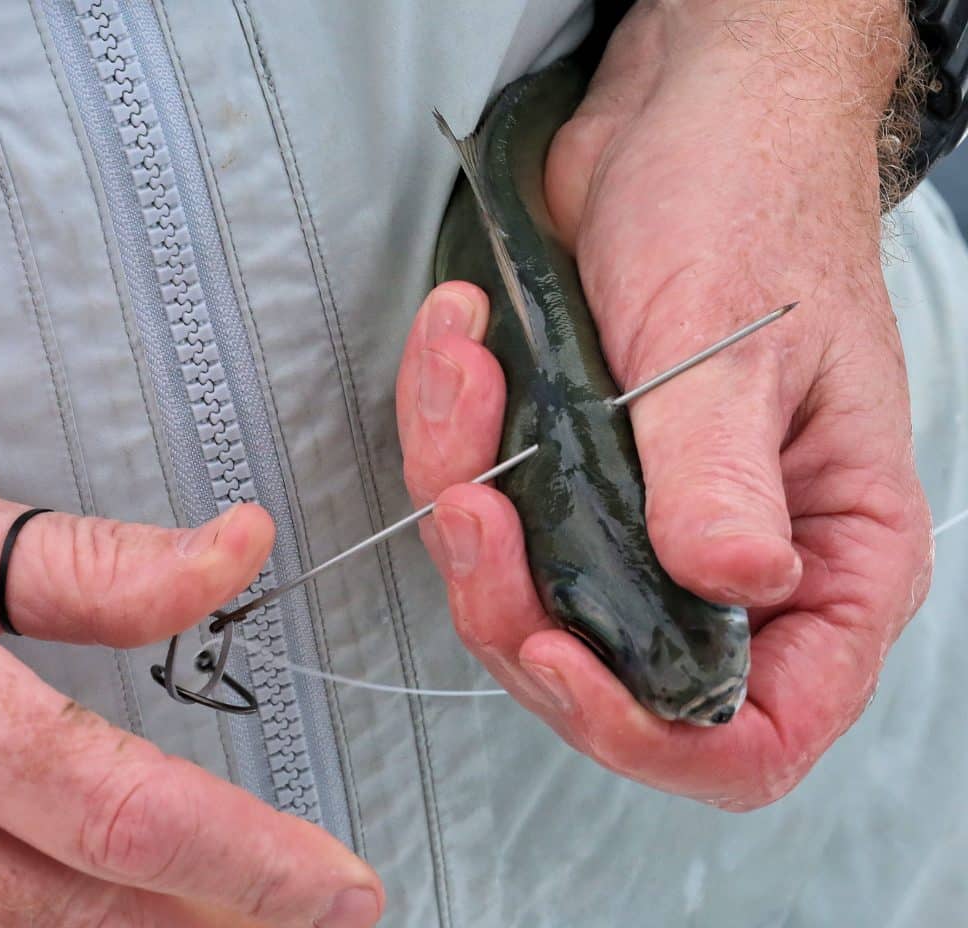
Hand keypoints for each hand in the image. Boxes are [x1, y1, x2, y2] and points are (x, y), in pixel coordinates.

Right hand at [0, 480, 382, 926]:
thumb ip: (86, 565)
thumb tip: (240, 547)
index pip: (123, 812)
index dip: (247, 860)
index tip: (344, 887)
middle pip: (77, 902)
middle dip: (218, 916)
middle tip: (319, 910)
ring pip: (25, 925)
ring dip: (147, 926)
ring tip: (244, 906)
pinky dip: (66, 906)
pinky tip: (133, 896)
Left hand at [398, 0, 931, 808]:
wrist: (690, 120)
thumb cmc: (750, 202)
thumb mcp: (735, 341)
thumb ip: (724, 478)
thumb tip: (734, 587)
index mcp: (828, 550)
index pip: (761, 725)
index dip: (652, 729)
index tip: (559, 658)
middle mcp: (735, 556)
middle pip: (609, 675)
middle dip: (513, 601)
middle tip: (473, 502)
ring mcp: (645, 519)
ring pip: (529, 595)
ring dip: (466, 502)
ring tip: (462, 382)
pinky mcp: (577, 473)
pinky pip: (491, 509)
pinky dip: (453, 441)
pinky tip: (459, 354)